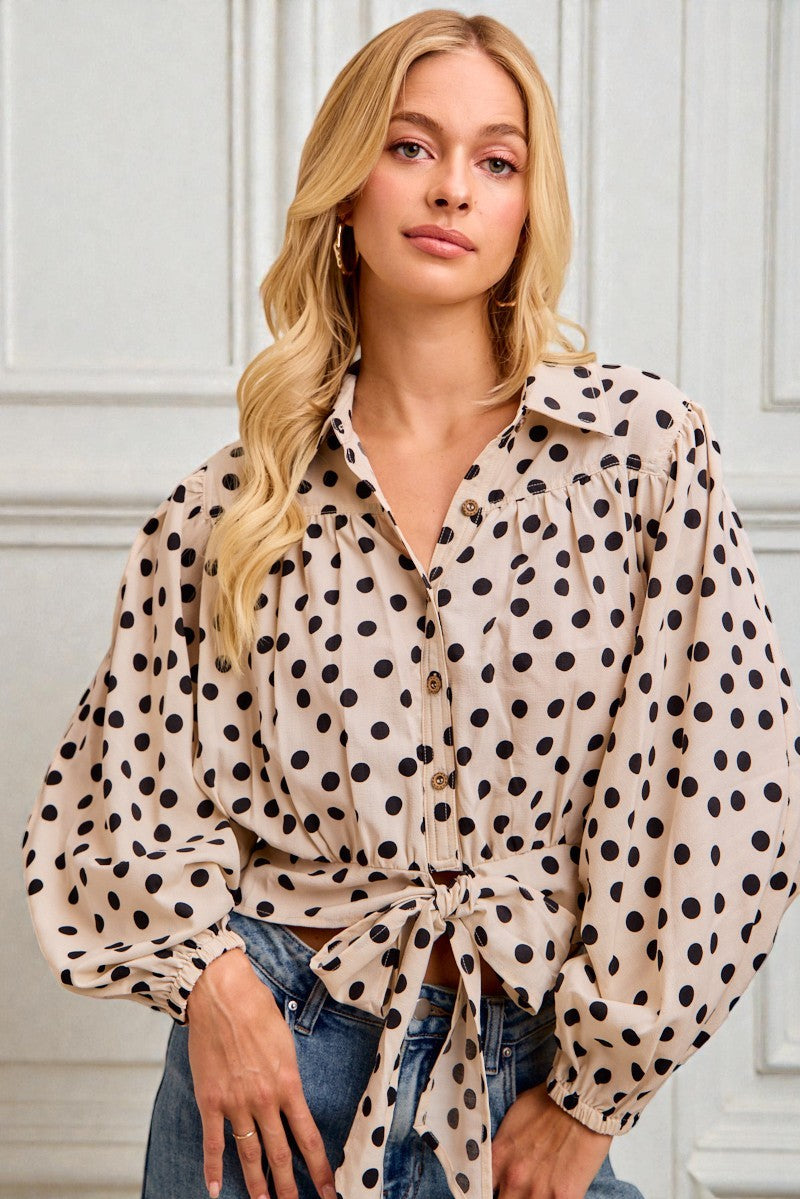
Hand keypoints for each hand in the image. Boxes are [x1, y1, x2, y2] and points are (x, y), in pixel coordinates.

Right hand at [186, 947, 336, 1198]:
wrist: (222, 996)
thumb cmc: (257, 1011)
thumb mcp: (286, 1042)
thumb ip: (288, 1075)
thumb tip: (290, 1097)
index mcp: (288, 1084)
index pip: (308, 1136)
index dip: (320, 1168)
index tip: (329, 1190)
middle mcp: (264, 1099)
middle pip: (281, 1153)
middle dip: (290, 1186)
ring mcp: (236, 1102)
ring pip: (250, 1154)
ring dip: (258, 1184)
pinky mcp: (211, 1100)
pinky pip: (213, 1142)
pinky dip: (214, 1169)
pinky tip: (216, 1190)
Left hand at [491, 1081, 612, 1198]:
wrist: (580, 1103)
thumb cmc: (548, 1104)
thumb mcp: (513, 1121)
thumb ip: (504, 1148)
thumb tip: (504, 1161)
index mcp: (498, 1159)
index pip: (481, 1191)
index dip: (490, 1193)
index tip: (498, 1190)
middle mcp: (513, 1179)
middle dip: (510, 1197)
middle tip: (519, 1190)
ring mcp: (538, 1192)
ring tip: (539, 1189)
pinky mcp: (563, 1198)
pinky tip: (555, 1194)